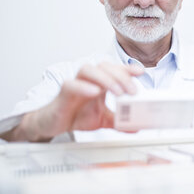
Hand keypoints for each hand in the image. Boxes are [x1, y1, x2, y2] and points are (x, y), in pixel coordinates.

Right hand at [8, 62, 143, 141]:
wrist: (54, 124)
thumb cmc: (77, 115)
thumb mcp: (103, 119)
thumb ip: (119, 121)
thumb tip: (136, 127)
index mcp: (99, 83)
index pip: (114, 70)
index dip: (127, 68)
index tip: (140, 72)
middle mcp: (88, 80)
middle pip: (104, 66)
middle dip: (121, 75)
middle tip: (133, 90)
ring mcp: (75, 84)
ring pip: (88, 69)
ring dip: (105, 79)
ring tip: (118, 92)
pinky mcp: (63, 94)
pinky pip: (71, 85)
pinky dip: (83, 87)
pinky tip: (94, 92)